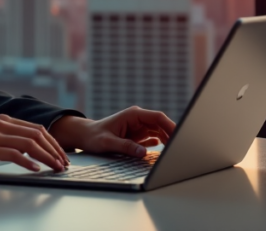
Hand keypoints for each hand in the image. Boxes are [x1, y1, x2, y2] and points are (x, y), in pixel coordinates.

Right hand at [0, 114, 68, 176]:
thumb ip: (8, 141)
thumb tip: (31, 152)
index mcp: (3, 120)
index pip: (37, 129)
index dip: (53, 143)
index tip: (62, 155)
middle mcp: (0, 124)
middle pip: (38, 134)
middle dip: (55, 150)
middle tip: (64, 163)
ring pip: (30, 143)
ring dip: (47, 157)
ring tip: (56, 168)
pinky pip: (15, 154)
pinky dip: (29, 162)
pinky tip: (36, 169)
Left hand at [49, 106, 176, 157]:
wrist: (85, 136)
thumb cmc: (94, 136)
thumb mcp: (108, 142)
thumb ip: (126, 146)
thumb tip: (144, 152)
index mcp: (133, 115)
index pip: (157, 117)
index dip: (169, 125)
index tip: (179, 134)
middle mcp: (138, 119)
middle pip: (161, 124)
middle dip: (171, 134)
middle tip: (180, 146)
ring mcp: (139, 127)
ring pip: (159, 131)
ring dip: (167, 140)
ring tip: (174, 151)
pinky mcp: (138, 135)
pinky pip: (153, 138)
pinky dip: (160, 144)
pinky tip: (164, 151)